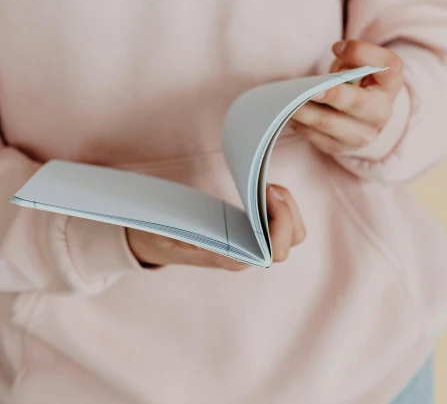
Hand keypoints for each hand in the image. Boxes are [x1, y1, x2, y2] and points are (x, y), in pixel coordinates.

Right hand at [126, 184, 305, 269]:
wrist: (154, 243)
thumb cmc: (160, 237)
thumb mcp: (166, 233)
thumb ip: (185, 237)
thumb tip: (205, 236)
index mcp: (231, 259)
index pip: (273, 251)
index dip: (280, 221)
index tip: (265, 192)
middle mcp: (247, 256)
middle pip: (290, 242)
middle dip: (287, 211)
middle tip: (267, 187)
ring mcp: (252, 245)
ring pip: (292, 234)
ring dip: (287, 208)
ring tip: (267, 187)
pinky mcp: (251, 233)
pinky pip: (280, 224)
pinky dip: (280, 205)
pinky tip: (263, 190)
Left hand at [289, 40, 404, 155]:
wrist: (360, 117)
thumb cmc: (355, 82)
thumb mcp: (356, 64)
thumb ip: (349, 59)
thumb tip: (332, 61)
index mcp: (390, 82)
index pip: (387, 66)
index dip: (362, 54)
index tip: (336, 47)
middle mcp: (381, 112)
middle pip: (358, 103)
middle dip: (334, 96)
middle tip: (312, 91)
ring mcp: (363, 134)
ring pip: (331, 124)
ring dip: (306, 112)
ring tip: (288, 102)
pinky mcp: (341, 148)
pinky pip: (317, 138)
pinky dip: (300, 125)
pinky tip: (288, 115)